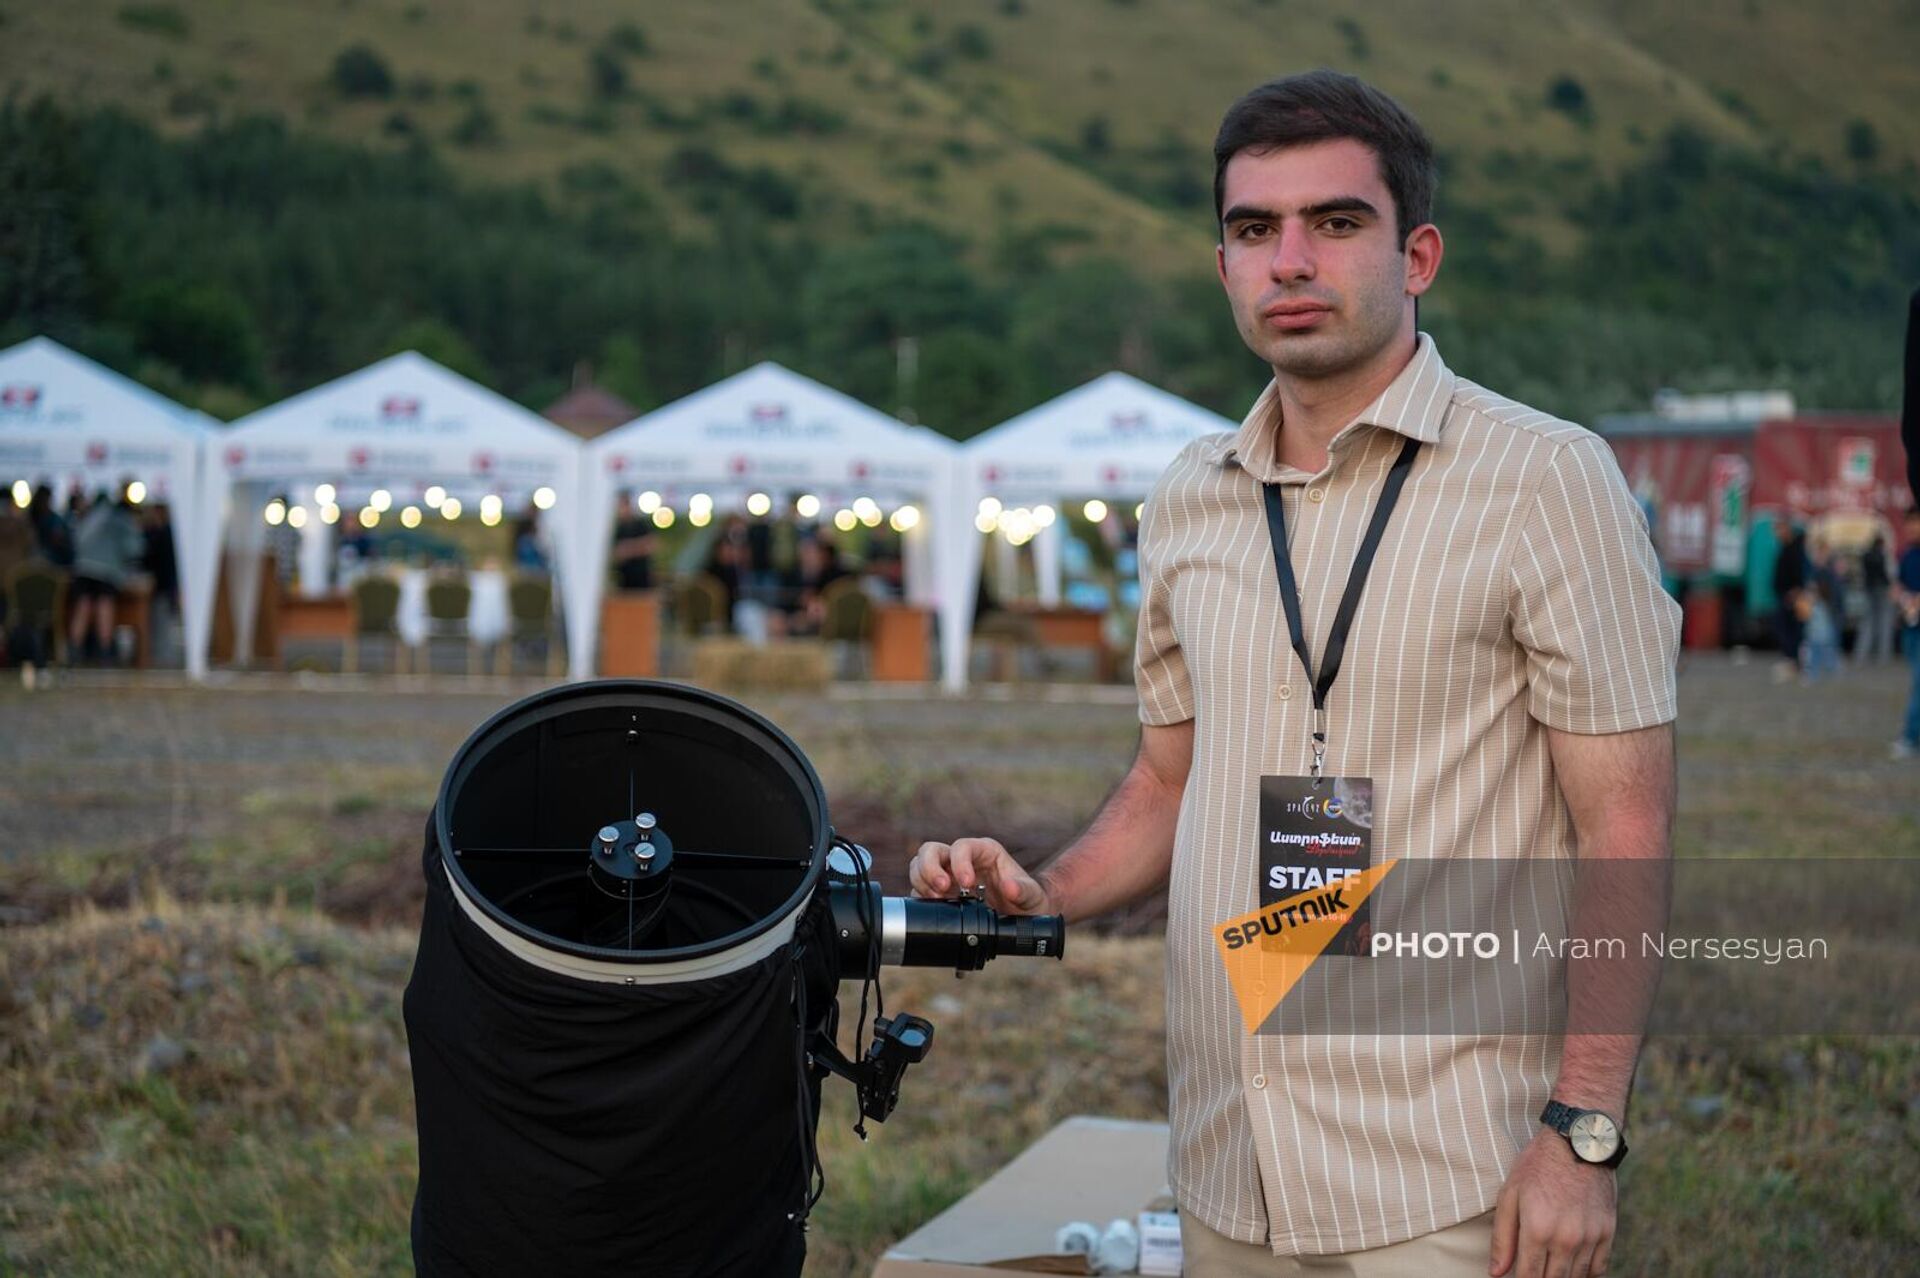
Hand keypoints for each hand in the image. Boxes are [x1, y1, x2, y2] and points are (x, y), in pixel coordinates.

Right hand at [908, 837, 1051, 915]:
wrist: (1024, 915)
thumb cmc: (1028, 900)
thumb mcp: (1031, 895)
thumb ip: (1023, 890)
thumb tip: (1009, 887)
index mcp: (984, 852)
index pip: (962, 847)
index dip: (959, 863)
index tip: (966, 884)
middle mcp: (962, 860)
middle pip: (931, 850)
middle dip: (930, 869)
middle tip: (941, 890)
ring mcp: (948, 875)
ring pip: (919, 865)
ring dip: (922, 882)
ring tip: (936, 900)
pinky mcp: (941, 892)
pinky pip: (920, 889)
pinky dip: (921, 898)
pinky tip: (935, 909)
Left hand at [1489, 1128, 1616, 1277]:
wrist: (1579, 1142)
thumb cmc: (1538, 1165)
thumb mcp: (1510, 1194)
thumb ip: (1502, 1237)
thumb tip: (1496, 1273)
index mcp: (1537, 1229)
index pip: (1528, 1277)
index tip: (1516, 1277)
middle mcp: (1566, 1238)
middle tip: (1533, 1271)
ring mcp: (1590, 1237)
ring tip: (1549, 1270)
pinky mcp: (1607, 1232)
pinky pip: (1598, 1269)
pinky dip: (1585, 1275)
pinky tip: (1572, 1270)